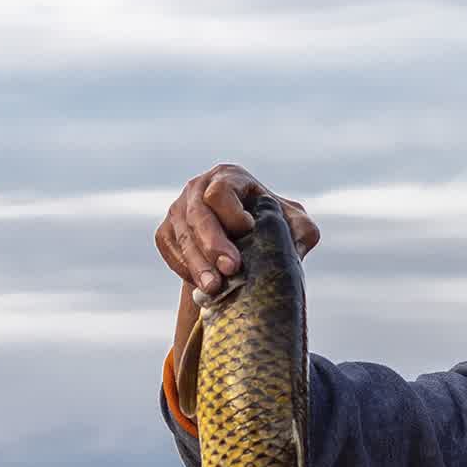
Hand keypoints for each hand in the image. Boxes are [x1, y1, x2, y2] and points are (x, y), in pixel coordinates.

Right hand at [156, 164, 319, 296]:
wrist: (242, 243)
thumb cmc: (271, 227)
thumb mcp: (294, 224)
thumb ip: (300, 229)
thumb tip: (295, 243)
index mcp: (229, 177)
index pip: (220, 190)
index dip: (231, 212)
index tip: (248, 230)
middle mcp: (198, 188)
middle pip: (199, 215)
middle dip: (214, 244)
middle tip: (231, 268)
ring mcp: (179, 210)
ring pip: (182, 236)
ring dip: (198, 264)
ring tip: (213, 288)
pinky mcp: (166, 232)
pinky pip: (170, 250)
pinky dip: (185, 267)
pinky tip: (201, 284)